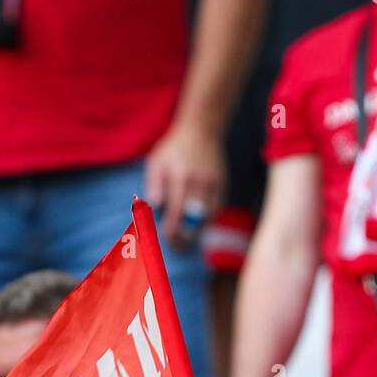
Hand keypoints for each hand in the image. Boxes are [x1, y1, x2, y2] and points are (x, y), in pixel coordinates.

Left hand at [144, 120, 224, 245]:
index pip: (176, 214)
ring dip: (198, 231)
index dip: (172, 232)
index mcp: (179, 179)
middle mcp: (198, 184)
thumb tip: (154, 206)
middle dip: (186, 238)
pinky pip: (217, 209)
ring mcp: (213, 185)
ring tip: (187, 238)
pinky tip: (199, 222)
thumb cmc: (174, 148)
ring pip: (208, 218)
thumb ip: (154, 185)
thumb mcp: (157, 162)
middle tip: (178, 246)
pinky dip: (208, 219)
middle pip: (194, 221)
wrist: (202, 129)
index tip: (167, 240)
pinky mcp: (222, 185)